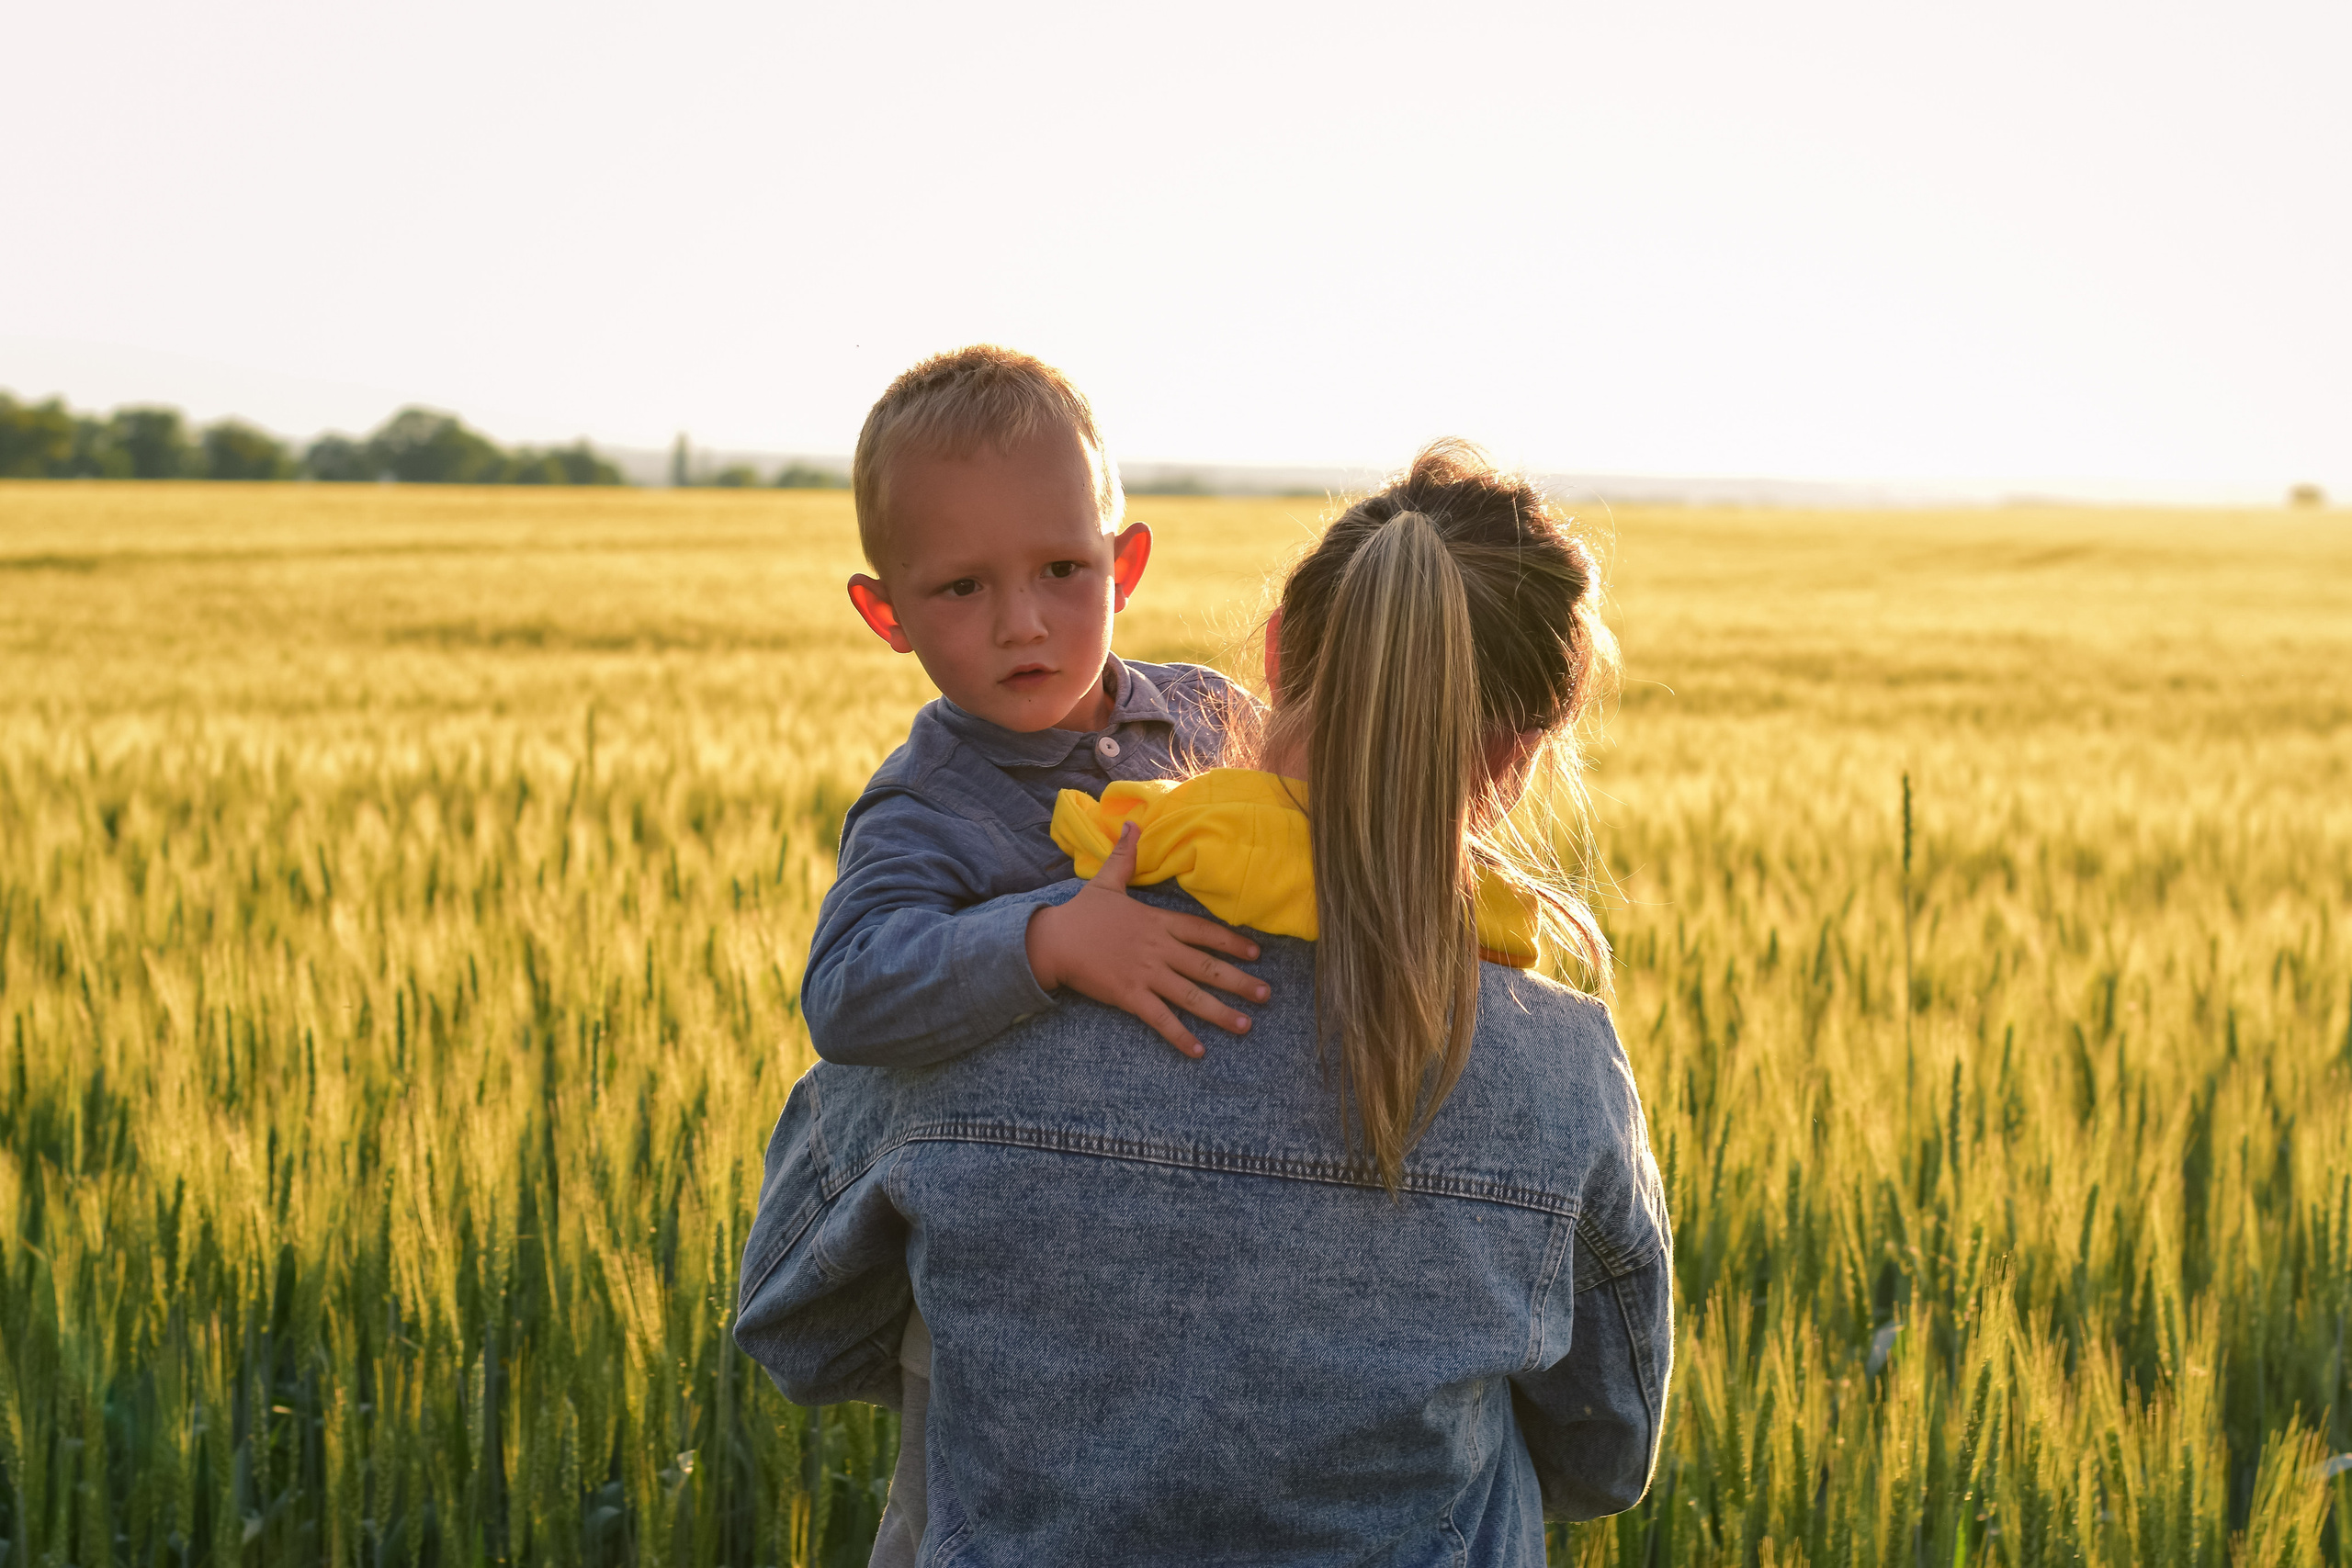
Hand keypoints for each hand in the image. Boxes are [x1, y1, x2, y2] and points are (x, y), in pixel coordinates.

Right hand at [1024, 822, 1271, 1058]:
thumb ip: (1125, 857)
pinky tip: (1199, 1051)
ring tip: (1246, 1026)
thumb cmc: (1081, 913)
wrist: (1052, 940)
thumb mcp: (1106, 881)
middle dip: (1239, 982)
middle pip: (1206, 966)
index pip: (1203, 932)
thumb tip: (1133, 824)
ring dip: (1220, 1012)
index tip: (1256, 954)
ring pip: (1191, 995)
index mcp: (1157, 922)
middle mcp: (1158, 948)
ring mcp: (1145, 973)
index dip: (1231, 943)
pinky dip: (1180, 1035)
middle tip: (1266, 995)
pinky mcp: (1129, 996)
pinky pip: (1160, 1019)